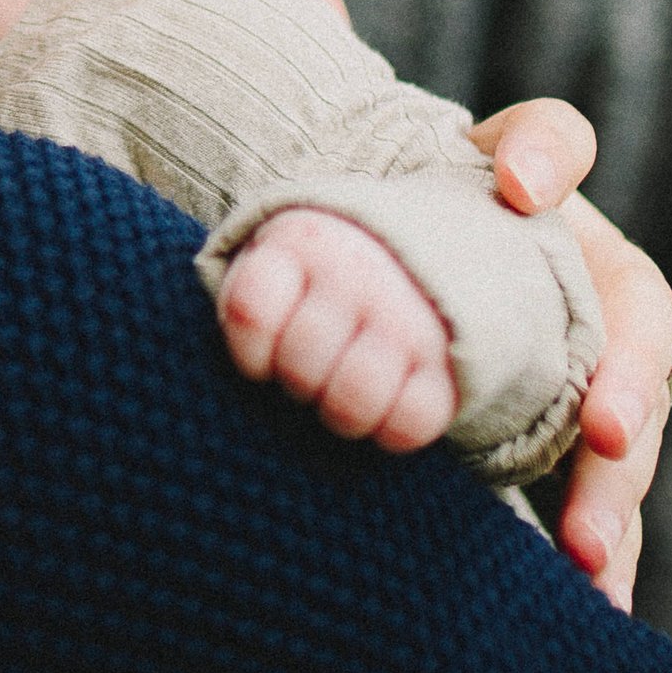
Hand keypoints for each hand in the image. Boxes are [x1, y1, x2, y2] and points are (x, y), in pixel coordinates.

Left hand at [217, 212, 459, 450]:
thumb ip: (246, 297)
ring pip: (352, 402)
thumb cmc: (323, 273)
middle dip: (298, 382)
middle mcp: (357, 273)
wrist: (426, 248)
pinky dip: (391, 431)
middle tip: (313, 367)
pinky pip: (411, 424)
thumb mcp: (278, 257)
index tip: (262, 356)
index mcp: (301, 242)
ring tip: (342, 390)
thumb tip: (221, 370)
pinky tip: (385, 406)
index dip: (250, 353)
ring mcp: (408, 317)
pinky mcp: (450, 362)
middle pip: (299, 368)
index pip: (251, 313)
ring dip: (339, 413)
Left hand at [239, 0, 671, 610]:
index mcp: (509, 178)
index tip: (513, 184)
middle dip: (631, 365)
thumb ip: (313, 27)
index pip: (552, 140)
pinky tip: (590, 606)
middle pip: (631, 304)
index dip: (544, 155)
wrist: (384, 283)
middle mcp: (563, 266)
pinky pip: (603, 495)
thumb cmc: (369, 195)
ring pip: (633, 409)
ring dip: (624, 484)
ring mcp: (578, 356)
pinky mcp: (566, 443)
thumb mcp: (332, 119)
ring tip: (592, 544)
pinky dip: (602, 548)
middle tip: (603, 425)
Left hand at [475, 140, 671, 611]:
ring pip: (614, 477)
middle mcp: (608, 351)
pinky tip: (586, 609)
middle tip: (586, 537)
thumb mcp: (510, 146)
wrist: (419, 214)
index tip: (601, 433)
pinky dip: (590, 559)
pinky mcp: (542, 450)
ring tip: (584, 582)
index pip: (641, 320)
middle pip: (632, 423)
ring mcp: (578, 405)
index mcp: (613, 281)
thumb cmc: (473, 179)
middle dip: (615, 484)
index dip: (629, 377)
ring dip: (606, 532)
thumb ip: (536, 144)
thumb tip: (525, 180)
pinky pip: (579, 508)